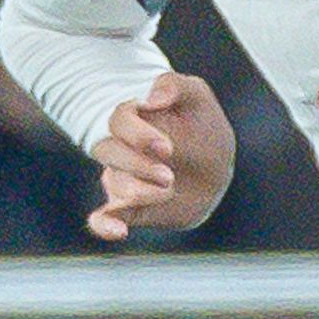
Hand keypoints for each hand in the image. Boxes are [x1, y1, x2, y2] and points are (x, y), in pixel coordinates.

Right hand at [86, 71, 233, 241]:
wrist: (214, 164)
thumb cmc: (201, 125)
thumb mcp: (196, 97)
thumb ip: (175, 86)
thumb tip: (152, 99)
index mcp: (134, 118)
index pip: (119, 121)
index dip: (138, 135)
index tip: (167, 148)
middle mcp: (122, 147)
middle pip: (108, 151)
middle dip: (138, 165)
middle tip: (168, 175)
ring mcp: (123, 177)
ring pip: (114, 183)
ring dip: (140, 191)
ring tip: (169, 190)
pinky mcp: (130, 207)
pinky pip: (105, 217)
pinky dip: (104, 225)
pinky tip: (117, 232)